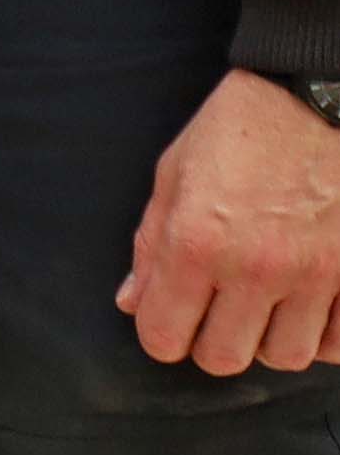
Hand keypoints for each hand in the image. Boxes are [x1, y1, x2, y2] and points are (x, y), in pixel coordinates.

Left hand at [123, 73, 339, 375]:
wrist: (315, 97)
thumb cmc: (238, 130)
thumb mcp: (174, 176)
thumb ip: (151, 245)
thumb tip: (134, 301)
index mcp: (196, 243)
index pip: (164, 335)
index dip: (161, 334)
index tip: (170, 321)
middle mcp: (255, 267)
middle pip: (224, 358)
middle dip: (212, 342)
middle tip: (218, 314)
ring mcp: (314, 274)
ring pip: (286, 356)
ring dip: (270, 340)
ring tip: (266, 308)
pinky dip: (323, 336)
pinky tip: (309, 309)